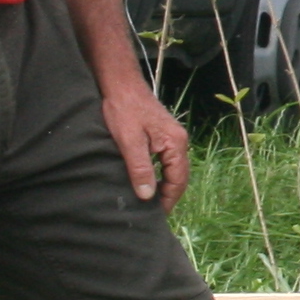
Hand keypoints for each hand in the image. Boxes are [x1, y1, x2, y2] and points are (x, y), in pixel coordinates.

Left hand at [101, 76, 190, 209]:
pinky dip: (160, 174)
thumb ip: (140, 169)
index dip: (168, 199)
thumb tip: (147, 196)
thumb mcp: (129, 142)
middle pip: (179, 175)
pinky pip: (166, 160)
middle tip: (153, 213)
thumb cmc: (123, 110)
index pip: (178, 179)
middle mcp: (179, 140)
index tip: (156, 215)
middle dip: (169, 194)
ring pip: (173, 168)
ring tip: (150, 201)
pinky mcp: (162, 133)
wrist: (120, 84)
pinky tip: (148, 180)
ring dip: (164, 185)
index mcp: (175, 143)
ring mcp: (171, 136)